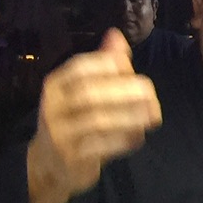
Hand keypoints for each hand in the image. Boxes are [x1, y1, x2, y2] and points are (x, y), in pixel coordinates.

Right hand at [25, 30, 161, 202]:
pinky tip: (139, 136)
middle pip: (90, 93)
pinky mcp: (72, 158)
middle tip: (151, 95)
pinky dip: (123, 140)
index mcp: (56, 84)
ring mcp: (61, 134)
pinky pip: (101, 147)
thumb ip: (101, 65)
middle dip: (125, 91)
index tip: (132, 68)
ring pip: (97, 121)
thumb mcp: (81, 91)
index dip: (108, 64)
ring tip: (153, 115)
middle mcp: (54, 107)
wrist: (49, 166)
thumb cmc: (73, 122)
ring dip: (130, 116)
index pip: (80, 68)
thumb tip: (117, 36)